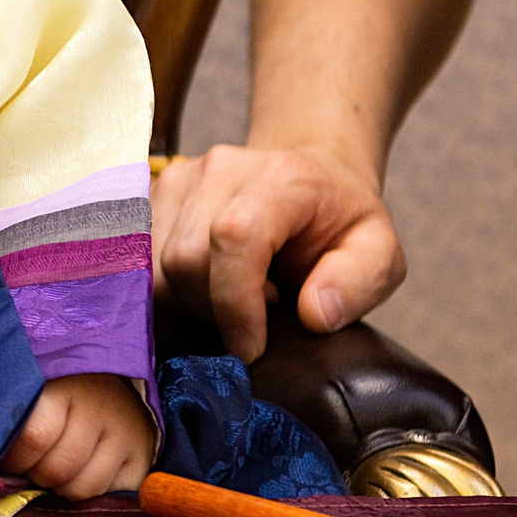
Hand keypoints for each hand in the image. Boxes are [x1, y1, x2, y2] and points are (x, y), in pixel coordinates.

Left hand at [0, 373, 157, 498]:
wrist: (116, 381)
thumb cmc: (63, 390)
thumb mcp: (37, 388)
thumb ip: (14, 417)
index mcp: (65, 387)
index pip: (34, 437)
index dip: (14, 460)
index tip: (6, 462)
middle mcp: (100, 409)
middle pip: (57, 469)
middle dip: (36, 477)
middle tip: (32, 468)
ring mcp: (125, 435)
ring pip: (82, 488)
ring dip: (61, 490)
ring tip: (55, 473)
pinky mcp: (142, 460)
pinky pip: (108, 496)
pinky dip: (89, 496)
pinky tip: (82, 476)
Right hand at [152, 143, 406, 361]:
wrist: (308, 177)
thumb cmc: (340, 223)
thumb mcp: (378, 254)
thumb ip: (357, 282)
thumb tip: (314, 314)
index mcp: (281, 178)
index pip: (234, 237)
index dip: (234, 303)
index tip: (251, 348)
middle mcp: (221, 168)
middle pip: (185, 260)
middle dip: (214, 311)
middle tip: (255, 317)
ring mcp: (179, 177)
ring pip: (153, 267)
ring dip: (188, 303)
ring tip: (232, 299)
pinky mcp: (153, 194)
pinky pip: (138, 262)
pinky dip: (168, 291)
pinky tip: (205, 287)